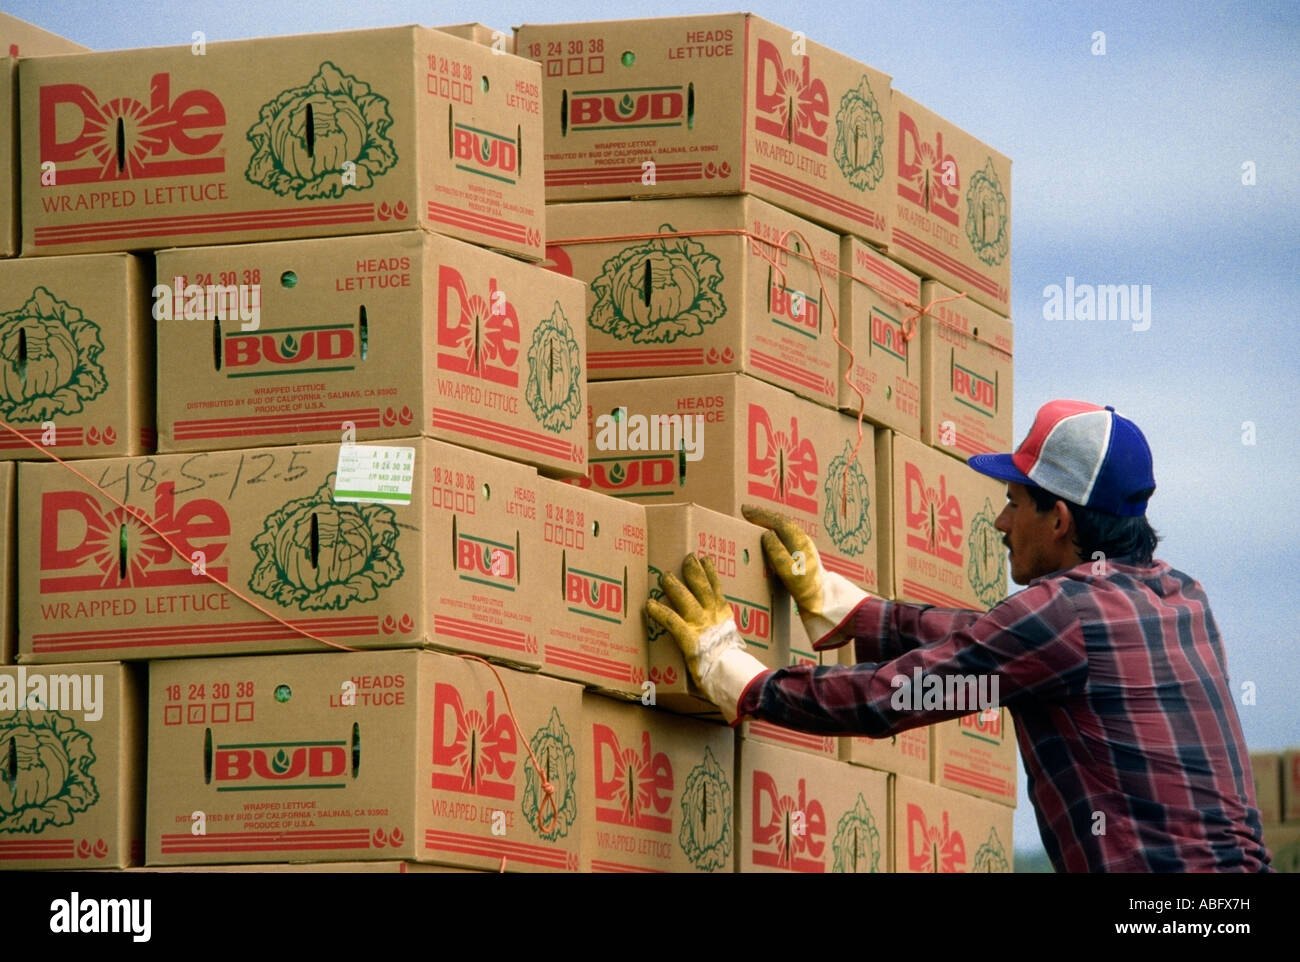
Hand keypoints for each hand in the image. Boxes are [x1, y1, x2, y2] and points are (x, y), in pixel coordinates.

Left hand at [644, 554, 765, 721]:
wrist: (733, 676)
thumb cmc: (733, 667)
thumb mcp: (731, 646)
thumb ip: (724, 639)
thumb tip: (723, 643)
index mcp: (724, 618)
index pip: (717, 590)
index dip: (711, 573)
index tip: (706, 559)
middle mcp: (713, 617)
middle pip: (702, 587)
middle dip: (694, 571)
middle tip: (688, 557)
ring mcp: (700, 625)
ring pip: (686, 598)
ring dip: (675, 586)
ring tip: (665, 575)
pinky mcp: (688, 637)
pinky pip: (671, 620)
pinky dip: (660, 611)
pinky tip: (649, 604)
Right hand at [741, 503, 868, 649]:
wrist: (826, 603)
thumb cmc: (807, 589)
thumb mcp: (790, 573)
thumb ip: (778, 553)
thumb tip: (766, 535)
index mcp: (799, 542)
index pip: (778, 521)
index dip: (761, 515)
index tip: (745, 511)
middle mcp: (802, 540)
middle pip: (782, 522)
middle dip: (764, 516)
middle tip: (746, 512)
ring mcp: (804, 548)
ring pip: (784, 529)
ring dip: (769, 523)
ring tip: (754, 522)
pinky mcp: (803, 556)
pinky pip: (785, 537)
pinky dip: (774, 533)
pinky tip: (767, 539)